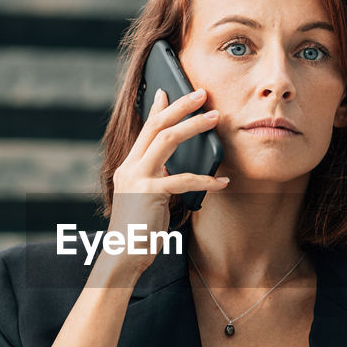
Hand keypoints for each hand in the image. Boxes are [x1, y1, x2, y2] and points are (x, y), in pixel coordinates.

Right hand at [104, 86, 228, 274]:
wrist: (123, 255)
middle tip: (202, 94)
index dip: (157, 109)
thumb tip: (173, 168)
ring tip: (215, 118)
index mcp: (129, 167)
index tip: (168, 91)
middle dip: (180, 106)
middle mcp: (130, 167)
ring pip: (167, 139)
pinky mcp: (149, 193)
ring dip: (193, 126)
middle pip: (156, 125)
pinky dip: (206, 180)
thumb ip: (157, 180)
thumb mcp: (146, 199)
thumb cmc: (139, 231)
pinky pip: (183, 179)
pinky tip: (223, 182)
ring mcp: (138, 178)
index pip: (144, 129)